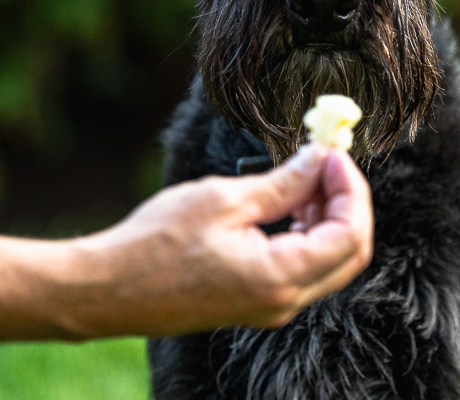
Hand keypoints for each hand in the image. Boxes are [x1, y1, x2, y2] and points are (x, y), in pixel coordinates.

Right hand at [61, 144, 373, 335]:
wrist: (108, 289)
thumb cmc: (155, 244)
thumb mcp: (223, 199)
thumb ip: (283, 183)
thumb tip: (319, 159)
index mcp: (280, 277)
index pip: (349, 235)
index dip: (350, 188)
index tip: (331, 153)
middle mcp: (284, 301)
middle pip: (349, 253)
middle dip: (347, 201)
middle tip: (325, 161)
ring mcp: (272, 306)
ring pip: (329, 262)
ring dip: (327, 216)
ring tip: (303, 175)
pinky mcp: (257, 301)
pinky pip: (303, 269)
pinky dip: (307, 234)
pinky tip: (286, 202)